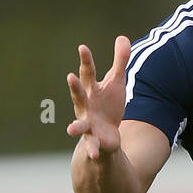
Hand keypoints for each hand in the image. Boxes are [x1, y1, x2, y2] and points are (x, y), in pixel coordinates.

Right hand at [66, 36, 130, 160]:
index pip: (88, 72)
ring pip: (79, 124)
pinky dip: (93, 151)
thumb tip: (122, 37)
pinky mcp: (95, 140)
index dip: (86, 60)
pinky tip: (94, 155)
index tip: (83, 47)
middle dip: (75, 87)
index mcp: (91, 90)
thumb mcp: (117, 82)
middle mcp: (85, 106)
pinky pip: (92, 146)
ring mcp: (88, 123)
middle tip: (70, 77)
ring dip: (75, 127)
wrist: (107, 133)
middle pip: (79, 95)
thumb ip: (120, 61)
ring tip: (70, 130)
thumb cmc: (109, 104)